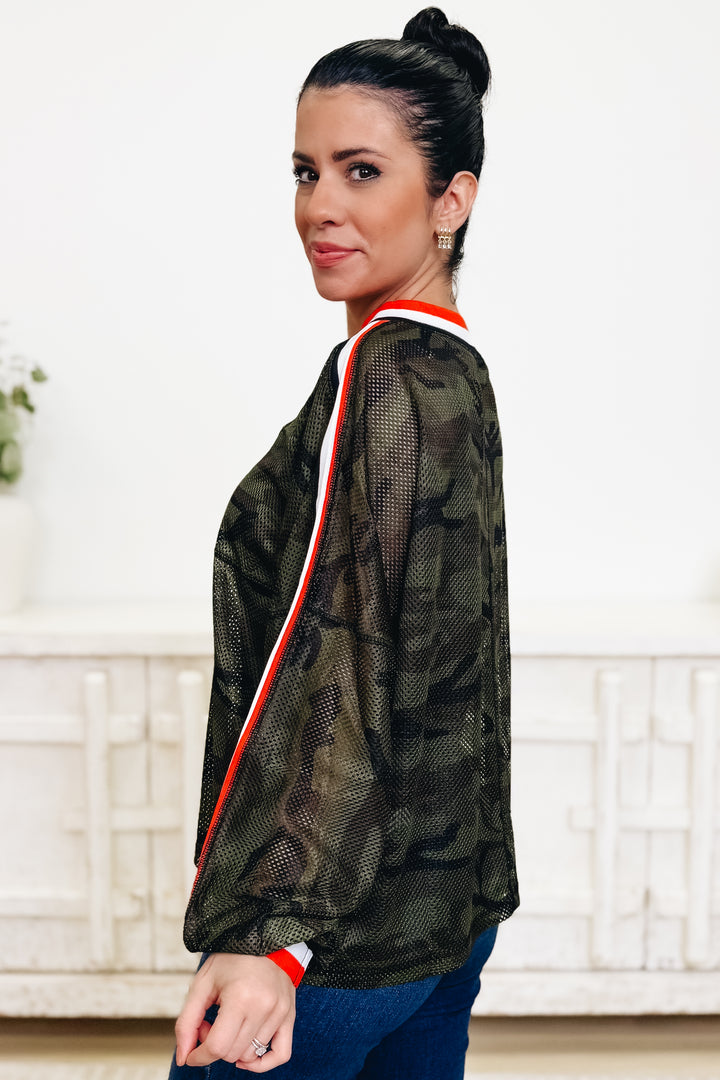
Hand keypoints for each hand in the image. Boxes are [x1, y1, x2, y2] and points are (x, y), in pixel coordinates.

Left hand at [174, 953, 295, 1071]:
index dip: (199, 1056)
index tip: (192, 1053)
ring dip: (233, 1048)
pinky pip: (281, 1054)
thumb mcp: (202, 984)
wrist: (262, 941)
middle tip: (211, 1023)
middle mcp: (264, 1007)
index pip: (217, 1047)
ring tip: (229, 1024)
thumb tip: (183, 1057)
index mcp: (240, 997)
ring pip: (250, 1055)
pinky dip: (262, 1064)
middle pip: (232, 1053)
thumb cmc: (231, 960)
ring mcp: (280, 1012)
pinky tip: (246, 1056)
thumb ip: (187, 1022)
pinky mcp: (289, 1015)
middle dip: (214, 1046)